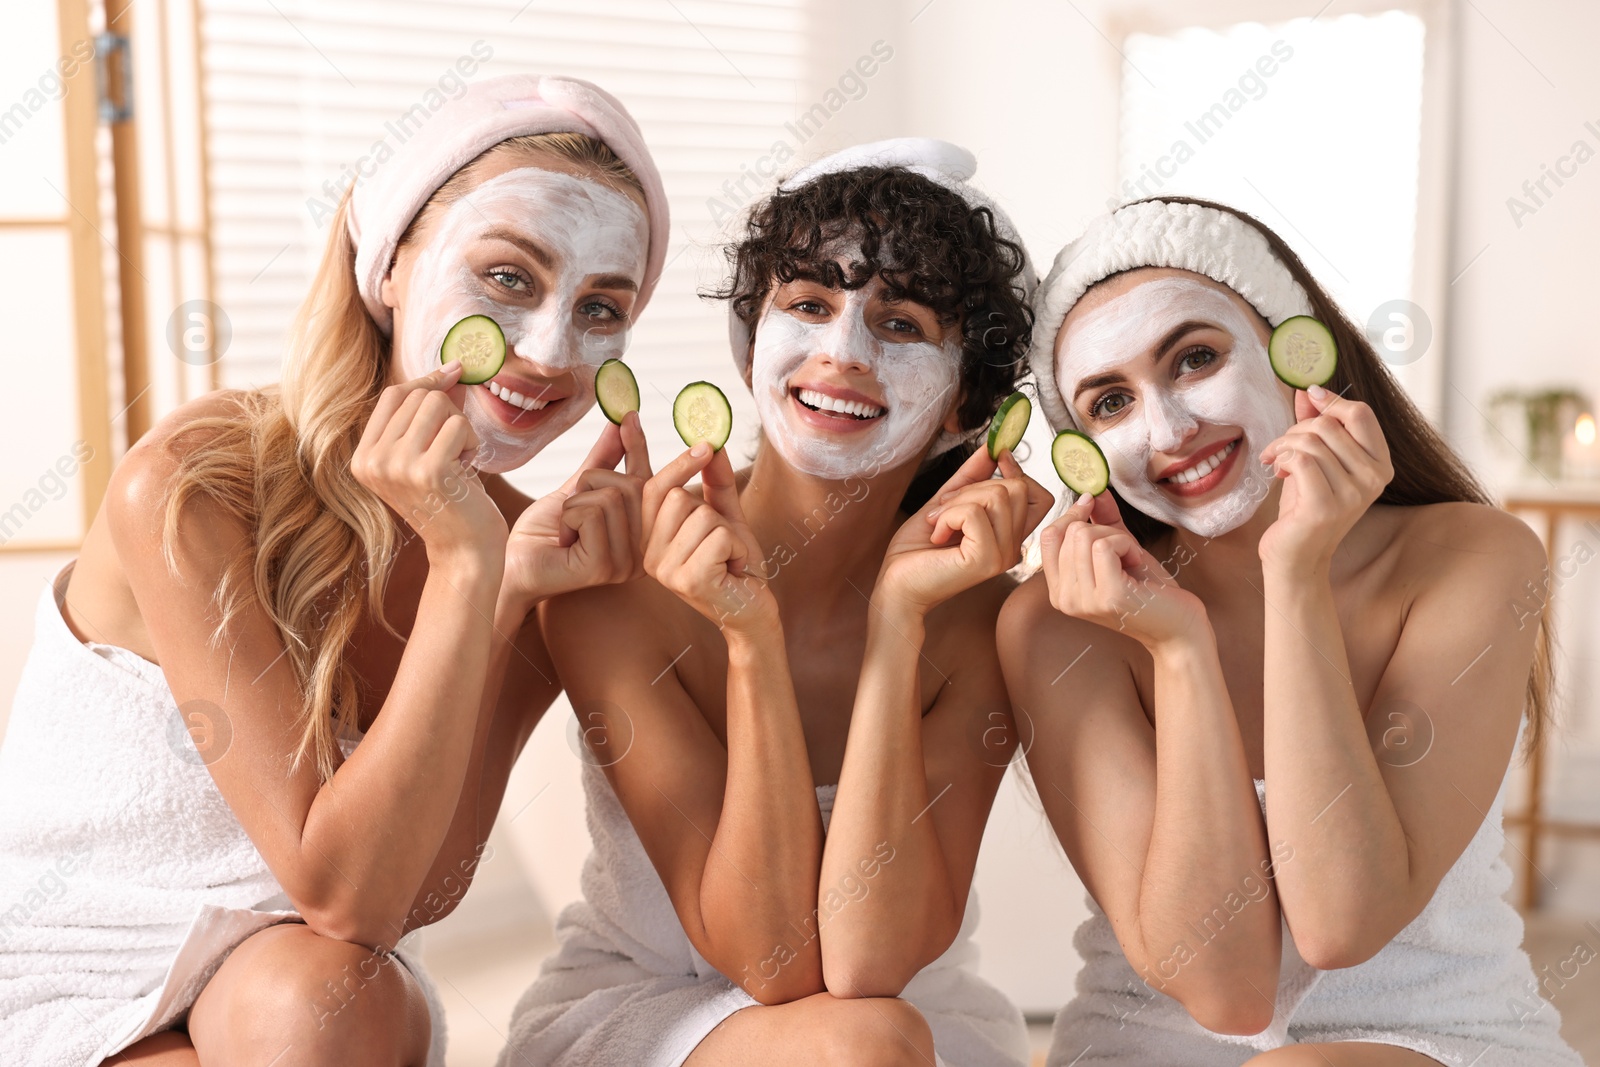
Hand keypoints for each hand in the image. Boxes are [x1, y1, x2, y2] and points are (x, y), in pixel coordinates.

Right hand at [352, 361, 506, 564]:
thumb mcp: (427, 454)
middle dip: (449, 414)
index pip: (393, 395)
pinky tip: (468, 469)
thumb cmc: (451, 501)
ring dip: (461, 427)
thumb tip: (452, 368)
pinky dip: (472, 442)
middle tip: (455, 449)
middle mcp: (373, 461)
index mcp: (363, 457)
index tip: (454, 374)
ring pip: (439, 404)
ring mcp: (397, 466)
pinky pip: (459, 425)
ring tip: (460, 459)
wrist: (464, 551)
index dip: (426, 382)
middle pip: (419, 396)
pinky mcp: (428, 471)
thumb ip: (430, 414)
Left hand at [502, 410, 651, 611]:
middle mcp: (642, 553)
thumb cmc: (544, 534)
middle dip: (590, 483)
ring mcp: (626, 564)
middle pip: (630, 485)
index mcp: (642, 536)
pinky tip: (563, 540)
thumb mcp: (577, 489)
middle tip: (571, 509)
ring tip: (566, 529)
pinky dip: (568, 517)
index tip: (628, 415)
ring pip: (609, 496)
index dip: (638, 448)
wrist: (511, 566)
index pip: (650, 484)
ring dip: (575, 503)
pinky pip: (591, 514)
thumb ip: (605, 459)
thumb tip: (623, 421)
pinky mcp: (603, 566)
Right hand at [641, 444, 773, 633]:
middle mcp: (649, 556)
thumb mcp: (726, 518)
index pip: (653, 489)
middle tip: (723, 544)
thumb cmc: (737, 567)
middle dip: (714, 515)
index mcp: (650, 540)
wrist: (753, 611)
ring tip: (729, 559)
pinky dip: (738, 547)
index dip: (679, 464)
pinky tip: (734, 569)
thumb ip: (715, 483)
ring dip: (730, 534)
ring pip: (703, 516)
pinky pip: (719, 536)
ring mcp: (666, 571)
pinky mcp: (689, 580)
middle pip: (679, 498)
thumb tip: (710, 443)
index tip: (705, 446)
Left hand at [875, 448, 1052, 621]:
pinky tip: (938, 535)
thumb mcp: (946, 503)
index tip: (995, 461)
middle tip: (945, 510)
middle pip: (1017, 488)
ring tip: (939, 523)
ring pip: (996, 496)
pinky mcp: (987, 559)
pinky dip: (948, 516)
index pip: (1039, 496)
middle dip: (973, 487)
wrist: (896, 584)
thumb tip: (991, 448)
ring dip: (956, 502)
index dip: (1019, 473)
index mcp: (1008, 536)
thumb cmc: (917, 551)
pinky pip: (974, 513)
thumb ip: (971, 477)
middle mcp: (1013, 547)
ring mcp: (1003, 555)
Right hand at [1038, 489, 1205, 648]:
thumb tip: (1094, 492)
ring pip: (1085, 536)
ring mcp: (1084, 600)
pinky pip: (1104, 545)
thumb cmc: (1150, 593)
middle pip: (1069, 533)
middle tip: (1124, 552)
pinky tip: (1135, 563)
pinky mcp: (1107, 596)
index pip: (1048, 538)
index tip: (1091, 505)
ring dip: (1118, 538)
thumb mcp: (1120, 551)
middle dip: (1103, 530)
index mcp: (1059, 591)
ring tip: (1130, 560)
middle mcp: (1064, 599)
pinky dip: (1127, 545)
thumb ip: (1103, 522)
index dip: (1071, 515)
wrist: (1178, 626)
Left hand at [1258, 385, 1392, 574]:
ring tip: (1276, 460)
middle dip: (1296, 429)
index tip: (1309, 395)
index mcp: (1380, 464)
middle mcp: (1374, 478)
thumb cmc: (1305, 507)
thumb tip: (1310, 390)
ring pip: (1312, 442)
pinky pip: (1301, 461)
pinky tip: (1276, 471)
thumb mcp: (1315, 460)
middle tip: (1281, 446)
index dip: (1332, 400)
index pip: (1362, 414)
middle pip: (1330, 425)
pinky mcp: (1326, 506)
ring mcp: (1353, 494)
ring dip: (1283, 445)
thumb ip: (1316, 426)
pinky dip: (1282, 459)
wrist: (1296, 556)